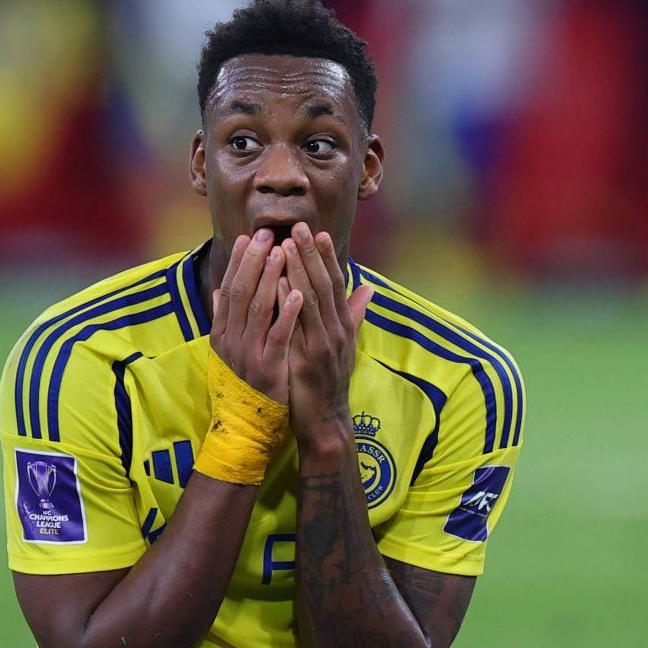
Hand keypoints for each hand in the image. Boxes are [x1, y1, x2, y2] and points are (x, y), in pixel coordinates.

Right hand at [210, 231, 297, 402]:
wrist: (246, 426)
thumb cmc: (243, 383)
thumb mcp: (228, 351)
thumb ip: (225, 320)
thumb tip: (218, 289)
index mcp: (222, 333)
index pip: (229, 289)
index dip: (239, 262)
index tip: (249, 236)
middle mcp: (231, 341)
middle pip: (241, 292)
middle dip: (254, 261)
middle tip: (266, 233)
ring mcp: (248, 355)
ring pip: (258, 309)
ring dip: (270, 279)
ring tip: (282, 253)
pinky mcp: (268, 369)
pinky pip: (278, 337)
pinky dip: (287, 314)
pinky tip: (299, 294)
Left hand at [282, 224, 371, 447]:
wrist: (326, 420)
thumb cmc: (330, 382)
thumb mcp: (345, 346)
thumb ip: (353, 315)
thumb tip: (369, 288)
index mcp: (343, 325)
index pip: (336, 283)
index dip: (327, 257)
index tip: (317, 232)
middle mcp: (337, 330)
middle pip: (325, 284)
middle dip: (311, 254)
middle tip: (298, 227)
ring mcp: (324, 343)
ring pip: (312, 299)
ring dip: (299, 269)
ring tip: (286, 244)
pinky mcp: (310, 358)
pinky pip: (299, 323)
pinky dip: (289, 301)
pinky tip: (278, 282)